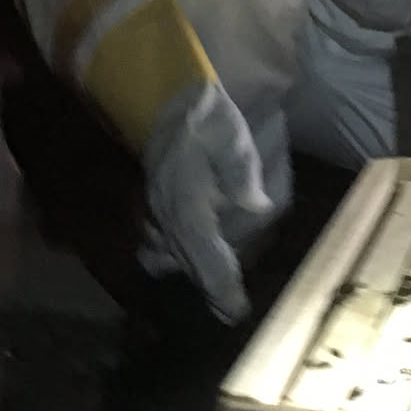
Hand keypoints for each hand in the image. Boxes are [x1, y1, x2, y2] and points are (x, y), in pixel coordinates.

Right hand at [137, 81, 274, 322]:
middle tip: (230, 309)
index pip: (207, 257)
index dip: (223, 288)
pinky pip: (157, 244)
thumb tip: (258, 207)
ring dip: (193, 272)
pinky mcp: (152, 204)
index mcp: (188, 205)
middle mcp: (167, 216)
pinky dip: (175, 256)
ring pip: (170, 258)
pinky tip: (192, 257)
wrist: (167, 99)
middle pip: (189, 265)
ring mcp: (155, 212)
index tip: (236, 312)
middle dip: (209, 287)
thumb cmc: (207, 119)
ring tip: (216, 287)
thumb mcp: (231, 137)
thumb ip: (242, 172)